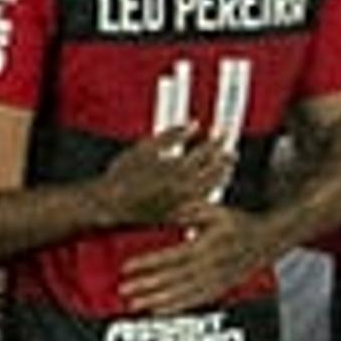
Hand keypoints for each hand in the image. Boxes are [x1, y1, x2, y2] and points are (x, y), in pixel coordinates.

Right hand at [94, 125, 233, 227]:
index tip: (222, 133)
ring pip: (211, 189)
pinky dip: (209, 195)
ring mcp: (182, 204)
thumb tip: (193, 124)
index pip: (206, 151)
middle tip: (231, 152)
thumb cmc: (122, 175)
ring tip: (226, 169)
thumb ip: (172, 135)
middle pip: (213, 171)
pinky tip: (212, 190)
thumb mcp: (144, 148)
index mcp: (176, 168)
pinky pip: (200, 205)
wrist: (109, 204)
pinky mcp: (178, 216)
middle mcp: (183, 187)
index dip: (217, 141)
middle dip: (224, 160)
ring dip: (221, 177)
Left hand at [119, 204, 271, 316]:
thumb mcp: (216, 210)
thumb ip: (190, 211)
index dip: (149, 263)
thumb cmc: (239, 223)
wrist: (269, 240)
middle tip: (125, 290)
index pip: (173, 256)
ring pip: (183, 294)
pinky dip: (175, 307)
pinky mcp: (220, 289)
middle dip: (147, 286)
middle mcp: (213, 266)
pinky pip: (194, 301)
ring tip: (135, 304)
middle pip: (174, 279)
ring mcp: (217, 280)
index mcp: (209, 245)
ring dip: (157, 300)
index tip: (128, 267)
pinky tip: (157, 310)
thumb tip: (167, 214)